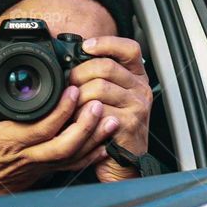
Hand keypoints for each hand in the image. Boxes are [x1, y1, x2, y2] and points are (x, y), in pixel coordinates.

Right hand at [0, 77, 120, 202]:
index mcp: (8, 140)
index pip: (40, 128)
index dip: (59, 111)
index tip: (72, 90)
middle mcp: (28, 154)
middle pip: (64, 145)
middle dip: (84, 125)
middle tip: (98, 103)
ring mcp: (40, 163)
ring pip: (73, 155)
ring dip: (94, 139)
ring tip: (110, 119)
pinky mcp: (47, 169)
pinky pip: (74, 165)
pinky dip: (92, 155)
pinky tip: (106, 142)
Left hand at [69, 36, 152, 182]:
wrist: (120, 163)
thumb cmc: (109, 128)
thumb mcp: (108, 97)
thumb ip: (98, 77)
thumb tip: (69, 60)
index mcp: (136, 77)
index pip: (129, 48)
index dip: (106, 43)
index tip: (85, 46)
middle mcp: (141, 89)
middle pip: (106, 66)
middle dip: (79, 73)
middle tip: (66, 85)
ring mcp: (137, 107)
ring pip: (98, 87)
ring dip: (77, 97)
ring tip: (69, 106)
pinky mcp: (129, 124)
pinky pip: (98, 110)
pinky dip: (81, 114)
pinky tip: (76, 120)